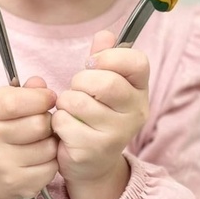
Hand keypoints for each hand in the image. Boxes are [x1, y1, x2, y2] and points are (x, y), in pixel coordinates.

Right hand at [0, 76, 57, 198]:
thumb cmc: (3, 131)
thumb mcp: (6, 105)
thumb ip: (26, 92)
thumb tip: (40, 84)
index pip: (15, 101)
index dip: (40, 98)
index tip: (49, 99)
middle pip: (38, 124)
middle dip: (48, 122)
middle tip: (43, 125)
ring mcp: (0, 164)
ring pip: (49, 147)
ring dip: (51, 143)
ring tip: (41, 143)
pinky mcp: (17, 184)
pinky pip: (51, 168)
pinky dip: (51, 163)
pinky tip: (40, 160)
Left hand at [52, 31, 149, 198]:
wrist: (93, 164)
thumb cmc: (96, 116)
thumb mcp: (104, 84)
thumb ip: (104, 57)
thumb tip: (105, 34)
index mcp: (140, 90)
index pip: (137, 62)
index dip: (110, 57)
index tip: (93, 64)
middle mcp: (136, 112)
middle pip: (106, 82)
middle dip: (81, 81)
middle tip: (77, 90)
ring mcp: (117, 133)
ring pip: (79, 101)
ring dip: (66, 102)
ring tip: (71, 110)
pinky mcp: (95, 149)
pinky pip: (65, 122)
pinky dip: (58, 122)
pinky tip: (66, 129)